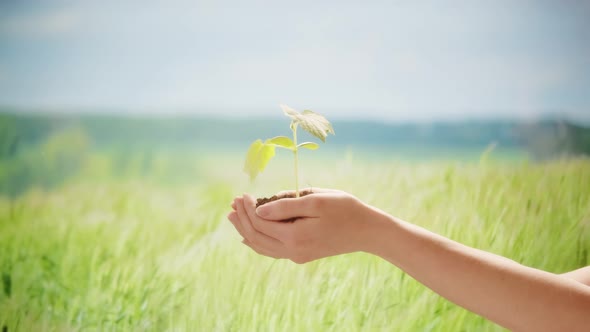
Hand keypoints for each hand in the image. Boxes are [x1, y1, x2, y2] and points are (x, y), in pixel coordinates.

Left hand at [227, 188, 381, 263]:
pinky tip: (248, 236)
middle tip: (232, 201)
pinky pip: (272, 251)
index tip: (242, 194)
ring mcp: (296, 256)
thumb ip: (285, 205)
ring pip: (261, 246)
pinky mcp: (301, 255)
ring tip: (232, 216)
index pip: (259, 223)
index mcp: (294, 236)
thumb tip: (259, 210)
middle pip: (256, 236)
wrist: (367, 231)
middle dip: (242, 218)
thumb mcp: (315, 200)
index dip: (246, 208)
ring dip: (245, 230)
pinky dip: (257, 242)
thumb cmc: (344, 209)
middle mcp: (292, 251)